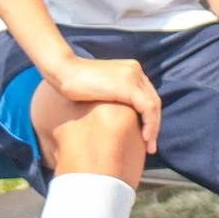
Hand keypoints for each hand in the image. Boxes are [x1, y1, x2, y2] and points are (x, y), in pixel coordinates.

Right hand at [44, 54, 161, 153]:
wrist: (64, 70)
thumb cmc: (76, 83)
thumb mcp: (101, 88)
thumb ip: (114, 95)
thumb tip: (119, 116)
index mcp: (131, 70)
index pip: (148, 95)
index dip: (150, 117)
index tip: (147, 135)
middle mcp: (135, 71)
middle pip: (154, 100)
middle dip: (154, 124)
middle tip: (151, 146)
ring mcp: (133, 76)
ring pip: (154, 105)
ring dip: (154, 127)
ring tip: (149, 146)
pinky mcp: (127, 85)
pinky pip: (147, 107)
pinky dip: (149, 123)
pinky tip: (145, 137)